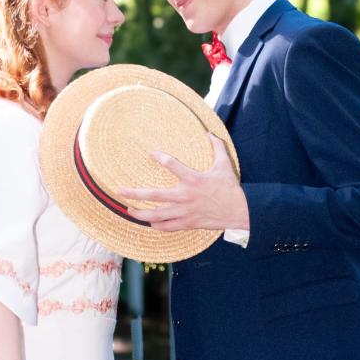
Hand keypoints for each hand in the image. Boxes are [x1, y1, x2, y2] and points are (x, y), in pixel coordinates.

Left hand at [120, 135, 248, 231]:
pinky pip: (167, 227)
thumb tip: (209, 132)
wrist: (239, 212)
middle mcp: (185, 196)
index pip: (171, 164)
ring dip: (140, 213)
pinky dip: (156, 225)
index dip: (159, 157)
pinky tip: (148, 222)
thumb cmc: (230, 188)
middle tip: (120, 190)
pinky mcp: (188, 223)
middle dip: (134, 193)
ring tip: (128, 210)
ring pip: (157, 215)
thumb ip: (216, 147)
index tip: (150, 153)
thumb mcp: (224, 164)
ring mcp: (185, 212)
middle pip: (154, 195)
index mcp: (193, 179)